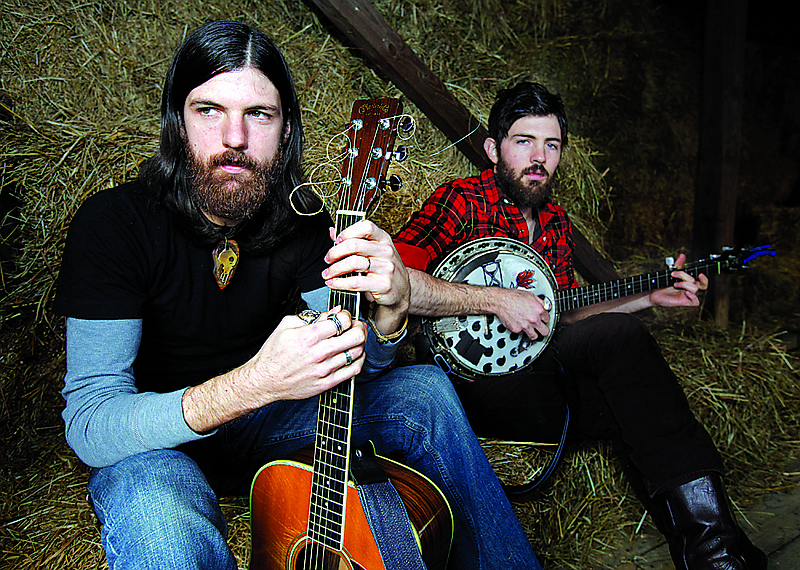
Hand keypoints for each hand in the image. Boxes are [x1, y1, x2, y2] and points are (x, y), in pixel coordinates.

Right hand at [247, 308, 366, 400]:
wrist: (264, 380)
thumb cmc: (274, 353)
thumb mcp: (287, 325)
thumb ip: (312, 317)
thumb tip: (334, 312)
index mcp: (308, 336)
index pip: (342, 321)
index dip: (347, 315)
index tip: (344, 316)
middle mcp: (319, 353)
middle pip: (355, 336)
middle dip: (359, 327)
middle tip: (356, 326)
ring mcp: (324, 370)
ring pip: (357, 352)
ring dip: (360, 343)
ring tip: (355, 339)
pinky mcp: (327, 383)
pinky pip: (353, 371)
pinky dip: (359, 359)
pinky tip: (355, 354)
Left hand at [322, 220, 409, 333]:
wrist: (402, 291)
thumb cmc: (384, 269)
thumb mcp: (373, 251)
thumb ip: (353, 240)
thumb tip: (332, 232)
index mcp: (383, 239)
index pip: (365, 227)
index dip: (347, 232)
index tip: (336, 240)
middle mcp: (386, 251)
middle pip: (355, 245)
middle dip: (335, 252)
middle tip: (328, 259)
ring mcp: (386, 268)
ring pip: (353, 263)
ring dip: (335, 269)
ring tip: (327, 274)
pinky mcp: (383, 284)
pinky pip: (356, 282)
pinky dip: (340, 283)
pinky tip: (334, 283)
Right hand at [491, 287, 551, 340]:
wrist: (501, 301)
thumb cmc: (513, 296)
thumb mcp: (530, 295)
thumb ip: (541, 302)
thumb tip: (547, 306)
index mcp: (539, 310)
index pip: (548, 319)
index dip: (544, 318)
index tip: (542, 319)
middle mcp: (533, 319)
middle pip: (545, 331)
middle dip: (543, 329)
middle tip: (541, 328)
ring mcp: (525, 326)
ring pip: (535, 336)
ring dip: (533, 333)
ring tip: (531, 330)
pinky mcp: (517, 330)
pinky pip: (521, 333)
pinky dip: (520, 329)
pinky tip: (518, 323)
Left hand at [649, 253, 708, 307]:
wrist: (654, 293)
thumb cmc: (664, 284)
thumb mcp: (672, 273)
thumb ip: (678, 265)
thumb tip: (682, 255)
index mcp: (689, 283)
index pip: (702, 282)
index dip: (704, 278)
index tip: (700, 273)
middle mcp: (690, 289)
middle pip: (702, 284)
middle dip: (699, 279)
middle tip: (695, 275)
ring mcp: (688, 296)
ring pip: (695, 289)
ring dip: (684, 284)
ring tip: (674, 284)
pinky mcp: (684, 301)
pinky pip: (695, 302)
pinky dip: (693, 297)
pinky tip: (686, 293)